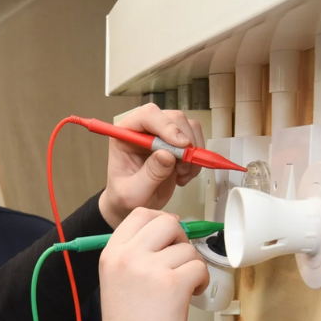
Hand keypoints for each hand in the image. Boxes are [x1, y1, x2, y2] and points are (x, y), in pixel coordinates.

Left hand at [98, 104, 204, 228]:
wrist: (131, 205)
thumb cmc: (124, 198)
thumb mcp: (133, 192)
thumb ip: (150, 174)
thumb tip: (167, 155)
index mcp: (125, 134)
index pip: (147, 115)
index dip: (166, 126)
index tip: (180, 145)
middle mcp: (144, 130)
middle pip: (172, 117)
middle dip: (184, 140)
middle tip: (183, 165)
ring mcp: (161, 135)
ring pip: (188, 126)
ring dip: (192, 150)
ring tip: (182, 173)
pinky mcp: (175, 145)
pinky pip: (195, 141)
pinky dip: (196, 159)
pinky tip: (184, 175)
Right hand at [98, 208, 208, 320]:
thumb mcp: (114, 278)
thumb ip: (133, 254)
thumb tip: (168, 231)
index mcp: (112, 253)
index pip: (141, 214)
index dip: (161, 220)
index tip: (168, 236)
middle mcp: (130, 256)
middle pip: (167, 222)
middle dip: (180, 239)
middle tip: (178, 259)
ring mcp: (152, 269)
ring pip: (188, 248)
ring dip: (191, 266)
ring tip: (182, 286)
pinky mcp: (174, 284)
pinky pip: (199, 267)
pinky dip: (201, 281)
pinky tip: (191, 294)